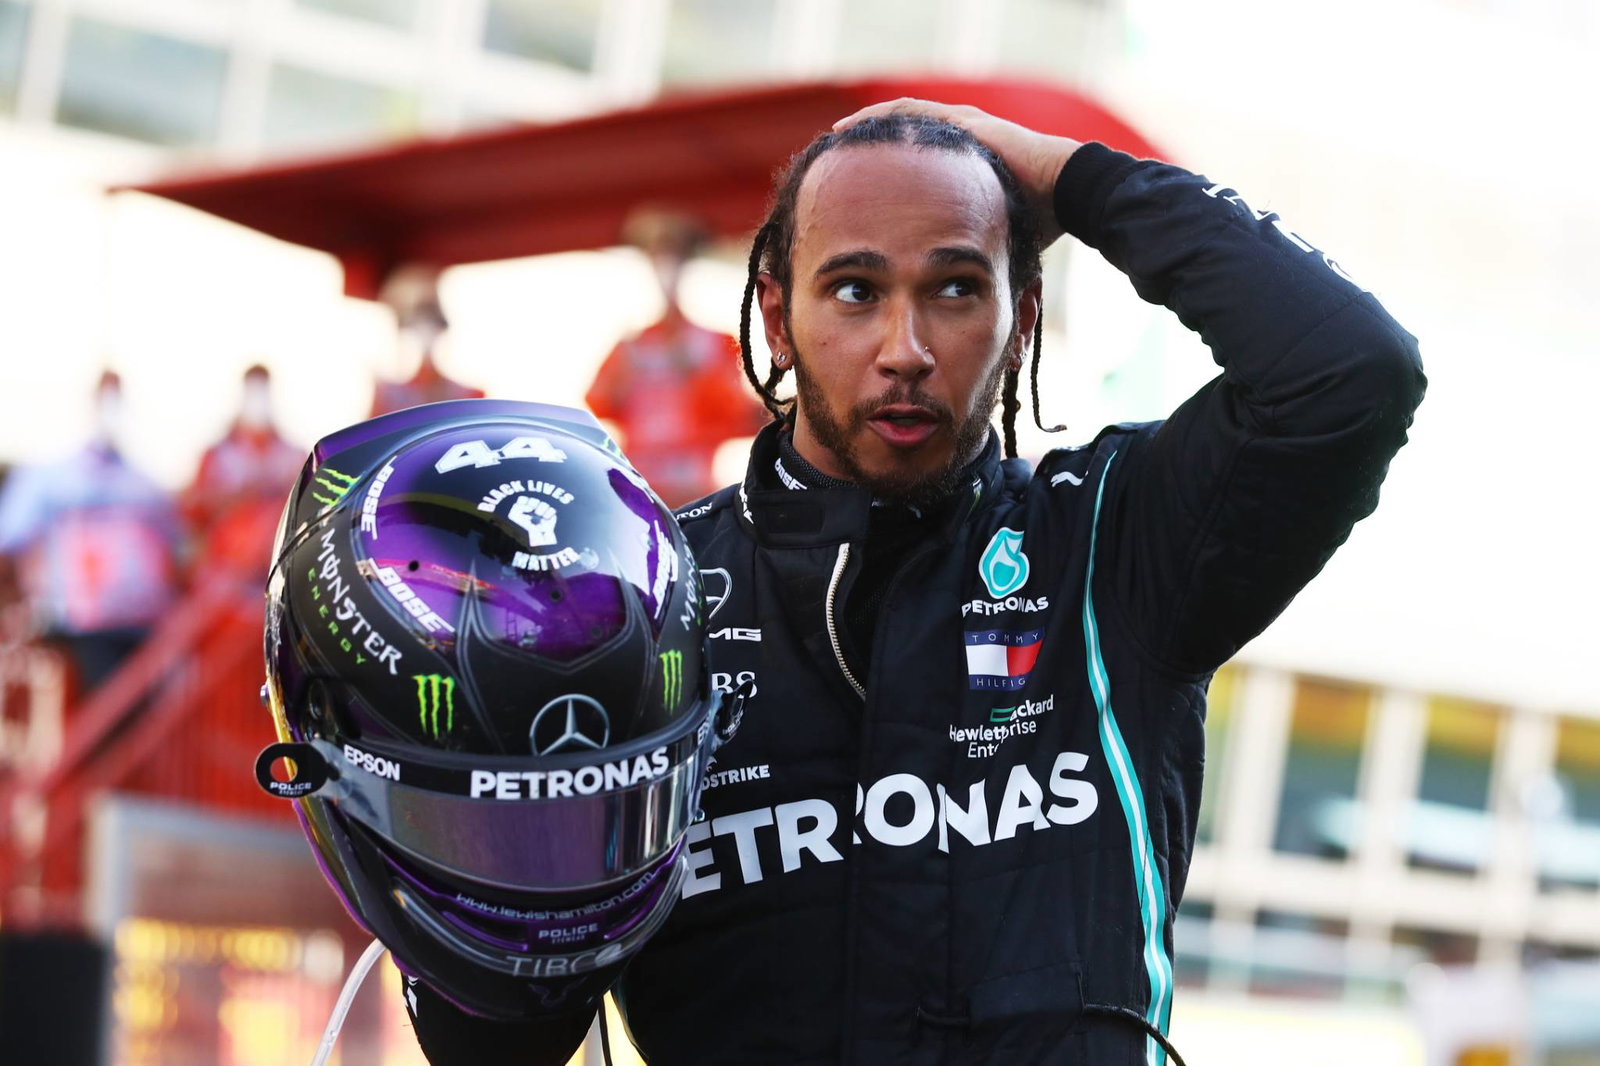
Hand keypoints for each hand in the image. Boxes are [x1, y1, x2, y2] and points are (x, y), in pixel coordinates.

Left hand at [833, 98, 1080, 243]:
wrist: (1073, 194)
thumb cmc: (1046, 222)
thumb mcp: (999, 242)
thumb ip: (985, 264)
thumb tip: (985, 314)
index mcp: (965, 173)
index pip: (914, 171)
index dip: (883, 182)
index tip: (855, 200)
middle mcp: (960, 146)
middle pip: (903, 145)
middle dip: (868, 155)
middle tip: (834, 169)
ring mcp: (961, 130)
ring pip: (899, 124)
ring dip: (864, 132)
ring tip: (832, 143)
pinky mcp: (962, 123)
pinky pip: (908, 114)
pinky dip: (876, 119)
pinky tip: (848, 129)